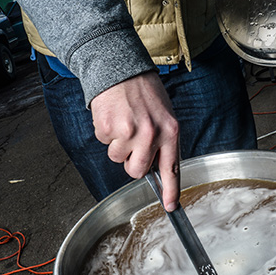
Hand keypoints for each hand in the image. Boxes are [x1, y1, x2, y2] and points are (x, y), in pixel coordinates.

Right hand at [91, 71, 179, 210]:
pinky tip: (113, 115)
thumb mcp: (164, 114)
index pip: (171, 168)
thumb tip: (155, 166)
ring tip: (123, 121)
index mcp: (169, 131)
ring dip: (117, 144)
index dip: (171, 190)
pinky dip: (105, 131)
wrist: (121, 68)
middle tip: (131, 141)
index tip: (171, 206)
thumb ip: (162, 140)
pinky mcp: (108, 128)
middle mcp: (150, 134)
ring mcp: (128, 132)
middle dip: (130, 161)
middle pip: (136, 170)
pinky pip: (104, 142)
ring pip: (116, 157)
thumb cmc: (144, 92)